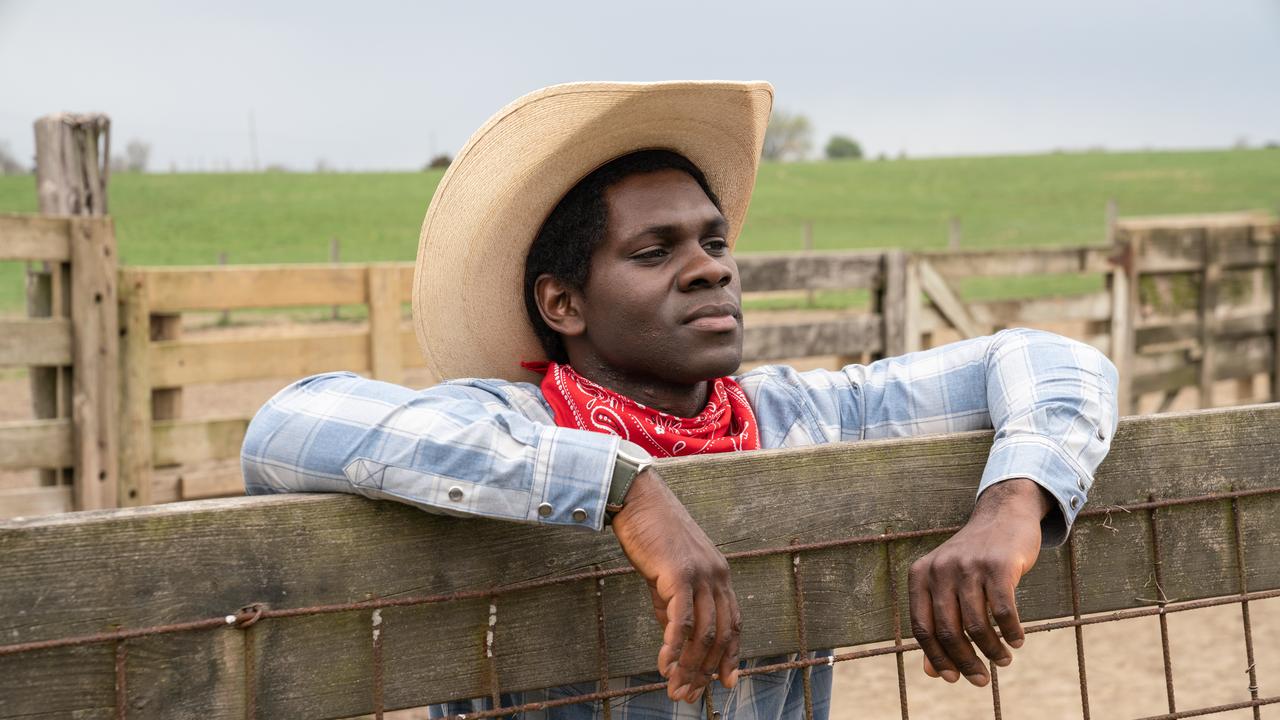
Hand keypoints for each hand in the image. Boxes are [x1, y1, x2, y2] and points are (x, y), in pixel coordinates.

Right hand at [609, 467, 740, 703]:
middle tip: (689, 696)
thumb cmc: (650, 533)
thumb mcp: (667, 573)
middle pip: (721, 635)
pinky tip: (663, 665)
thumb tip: (675, 638)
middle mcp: (717, 576)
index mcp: (719, 575)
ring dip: (690, 667)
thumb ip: (673, 603)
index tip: (726, 682)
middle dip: (706, 671)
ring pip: (703, 634)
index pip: (734, 623)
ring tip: (675, 689)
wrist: (637, 499)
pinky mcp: (679, 574)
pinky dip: (673, 648)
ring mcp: (701, 575)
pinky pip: (681, 621)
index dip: (731, 655)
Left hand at [907, 477, 1049, 686]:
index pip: (922, 628)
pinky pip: (1004, 611)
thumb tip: (932, 672)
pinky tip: (1017, 641)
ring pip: (976, 625)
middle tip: (982, 680)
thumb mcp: (947, 587)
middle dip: (966, 662)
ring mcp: (969, 565)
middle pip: (948, 630)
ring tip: (1003, 660)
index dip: (937, 658)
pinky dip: (1011, 632)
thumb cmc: (972, 560)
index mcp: (920, 575)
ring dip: (992, 651)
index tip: (952, 679)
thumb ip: (937, 625)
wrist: (1002, 516)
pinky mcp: (998, 565)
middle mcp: (940, 569)